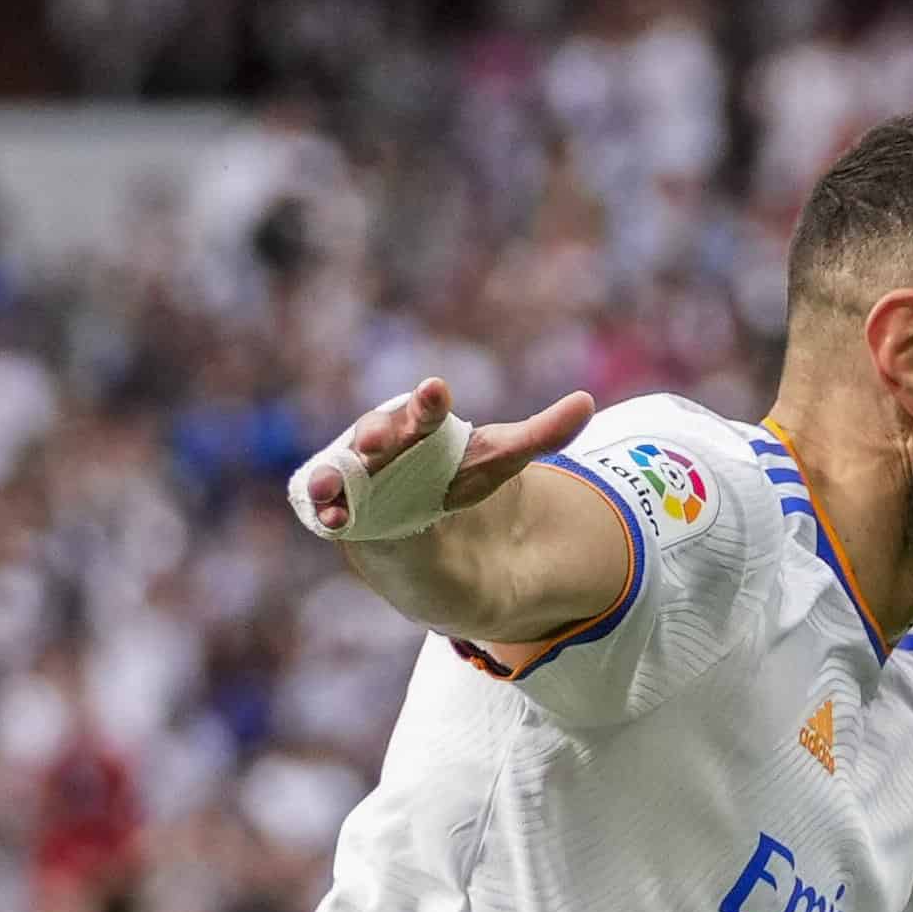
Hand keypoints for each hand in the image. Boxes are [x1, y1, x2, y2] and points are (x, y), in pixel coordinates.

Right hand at [289, 374, 602, 549]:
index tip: (437, 391)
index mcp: (420, 425)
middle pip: (375, 434)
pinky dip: (326, 513)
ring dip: (331, 478)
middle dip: (374, 435)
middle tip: (377, 440)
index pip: (425, 410)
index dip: (428, 402)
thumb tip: (587, 401)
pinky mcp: (340, 511)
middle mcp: (380, 446)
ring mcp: (355, 478)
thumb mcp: (497, 460)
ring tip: (331, 487)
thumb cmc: (451, 474)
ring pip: (339, 472)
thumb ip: (539, 434)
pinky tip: (332, 521)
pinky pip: (325, 509)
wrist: (422, 520)